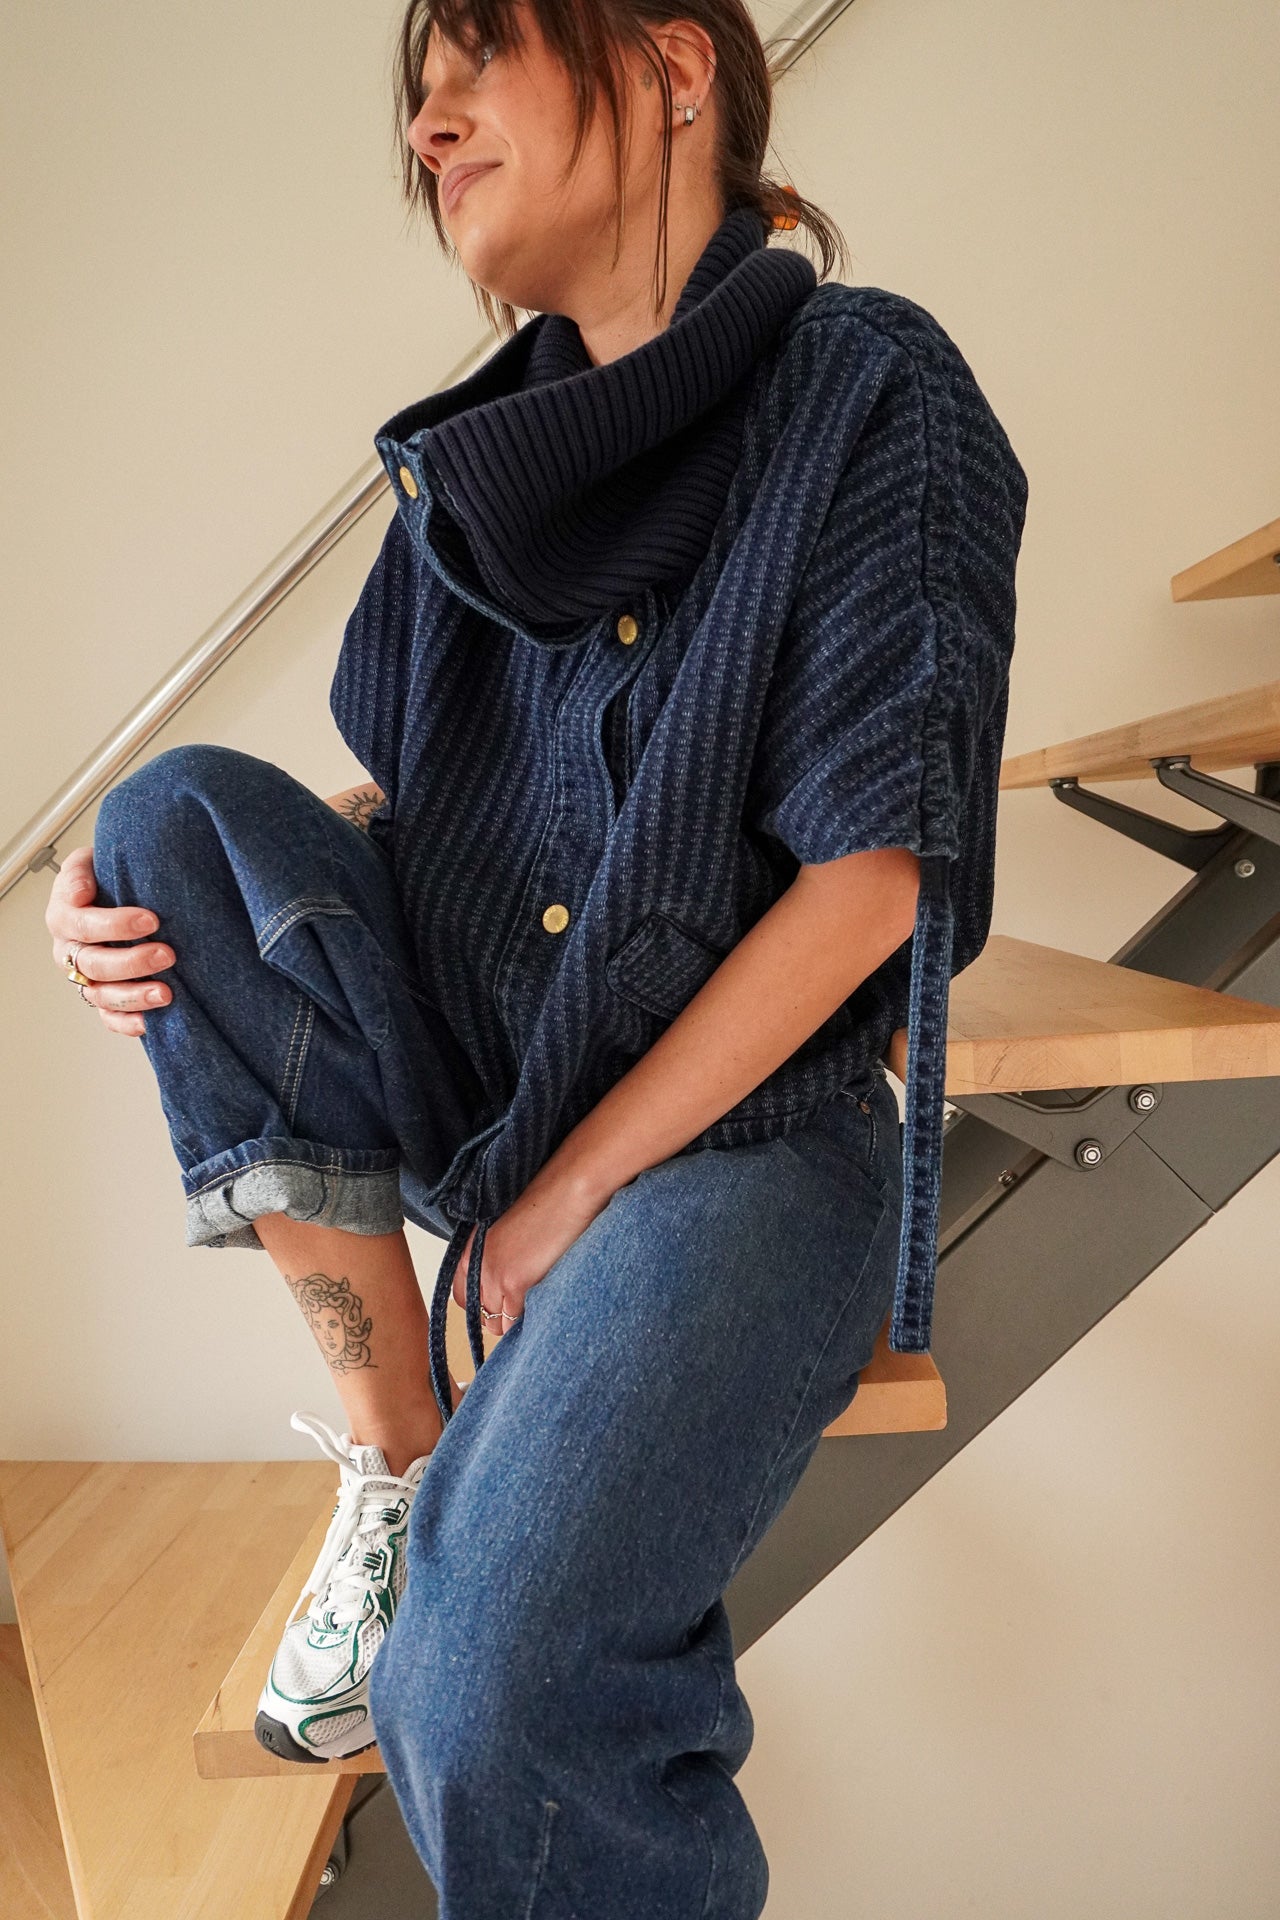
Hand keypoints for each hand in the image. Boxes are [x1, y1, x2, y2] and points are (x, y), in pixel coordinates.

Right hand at [45, 845, 175, 1037]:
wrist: (122, 894)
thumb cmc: (107, 878)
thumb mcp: (92, 861)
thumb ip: (82, 869)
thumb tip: (80, 889)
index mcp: (63, 916)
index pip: (82, 924)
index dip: (115, 925)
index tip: (152, 919)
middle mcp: (69, 951)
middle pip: (93, 963)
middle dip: (132, 961)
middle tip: (167, 954)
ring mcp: (85, 978)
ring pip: (102, 994)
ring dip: (134, 995)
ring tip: (166, 992)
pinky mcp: (102, 999)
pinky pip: (109, 1018)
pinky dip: (128, 1023)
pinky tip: (150, 1021)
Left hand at [451, 1168, 615, 1335]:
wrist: (568, 1190)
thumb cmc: (549, 1200)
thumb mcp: (509, 1226)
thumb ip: (499, 1252)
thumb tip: (511, 1277)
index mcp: (471, 1245)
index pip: (462, 1294)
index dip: (483, 1306)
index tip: (500, 1308)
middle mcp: (475, 1261)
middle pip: (480, 1311)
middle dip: (499, 1316)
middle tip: (523, 1311)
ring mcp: (493, 1274)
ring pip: (498, 1321)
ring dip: (515, 1320)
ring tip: (537, 1310)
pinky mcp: (514, 1283)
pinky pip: (516, 1320)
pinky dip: (530, 1320)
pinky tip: (545, 1307)